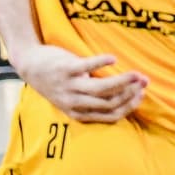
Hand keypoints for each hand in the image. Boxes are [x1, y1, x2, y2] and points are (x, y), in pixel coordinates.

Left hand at [11, 47, 147, 122]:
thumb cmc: (55, 81)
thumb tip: (123, 94)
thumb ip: (92, 99)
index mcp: (77, 112)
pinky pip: (86, 66)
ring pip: (102, 88)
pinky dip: (101, 63)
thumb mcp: (71, 97)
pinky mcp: (65, 68)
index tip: (142, 95)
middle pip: (109, 102)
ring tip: (136, 74)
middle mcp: (74, 102)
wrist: (30, 65)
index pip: (110, 115)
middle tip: (144, 82)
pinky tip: (114, 59)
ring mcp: (69, 86)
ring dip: (122, 81)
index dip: (129, 106)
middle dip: (131, 93)